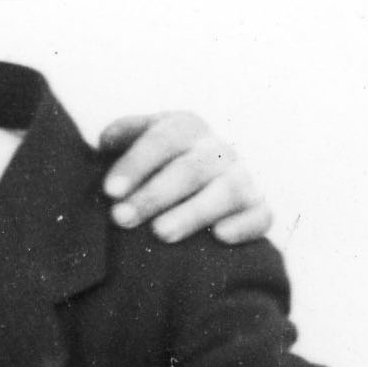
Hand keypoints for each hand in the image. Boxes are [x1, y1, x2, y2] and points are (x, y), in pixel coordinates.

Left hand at [97, 112, 271, 245]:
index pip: (163, 139)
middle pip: (190, 169)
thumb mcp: (138, 144)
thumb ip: (124, 137)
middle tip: (121, 218)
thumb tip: (107, 141)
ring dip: (193, 212)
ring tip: (161, 233)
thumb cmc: (153, 171)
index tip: (109, 191)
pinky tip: (219, 236)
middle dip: (154, 195)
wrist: (196, 193)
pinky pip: (260, 216)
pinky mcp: (257, 210)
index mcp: (185, 129)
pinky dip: (243, 225)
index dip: (136, 163)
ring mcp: (241, 179)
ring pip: (226, 191)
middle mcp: (216, 151)